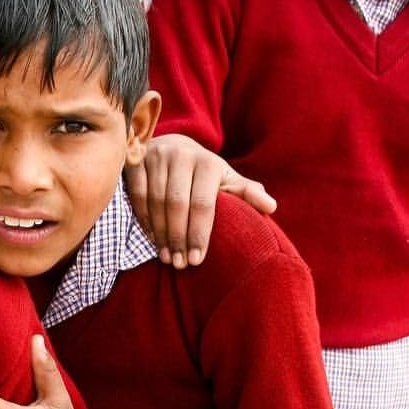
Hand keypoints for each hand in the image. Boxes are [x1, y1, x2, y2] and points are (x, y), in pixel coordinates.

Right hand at [124, 134, 275, 268]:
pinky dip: (144, 219)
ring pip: (156, 202)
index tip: (197, 259)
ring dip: (160, 233)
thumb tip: (271, 207)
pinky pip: (137, 195)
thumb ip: (245, 192)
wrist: (173, 144)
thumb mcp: (226, 178)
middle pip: (177, 204)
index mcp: (208, 162)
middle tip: (180, 263)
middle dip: (178, 238)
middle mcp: (182, 156)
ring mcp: (157, 157)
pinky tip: (152, 238)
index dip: (199, 233)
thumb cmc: (203, 170)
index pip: (203, 203)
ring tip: (167, 257)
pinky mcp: (136, 161)